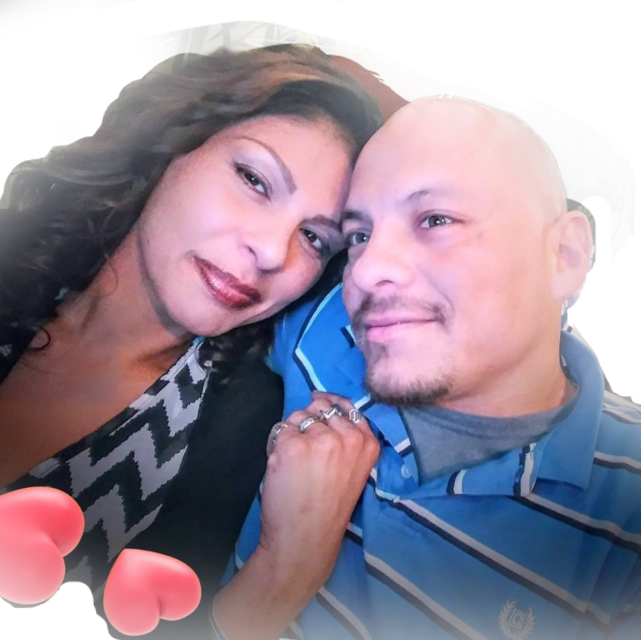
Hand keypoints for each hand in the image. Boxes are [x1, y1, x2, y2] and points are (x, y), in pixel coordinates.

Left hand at [257, 391, 379, 586]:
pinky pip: (280, 429)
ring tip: (295, 466)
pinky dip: (275, 446)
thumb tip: (320, 399)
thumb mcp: (352, 468)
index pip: (348, 407)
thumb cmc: (327, 509)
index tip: (321, 424)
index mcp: (368, 443)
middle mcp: (348, 436)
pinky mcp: (292, 444)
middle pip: (320, 408)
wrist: (305, 541)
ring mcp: (320, 439)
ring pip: (298, 416)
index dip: (330, 409)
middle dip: (309, 425)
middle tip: (307, 457)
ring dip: (291, 434)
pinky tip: (282, 469)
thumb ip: (345, 437)